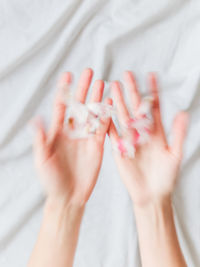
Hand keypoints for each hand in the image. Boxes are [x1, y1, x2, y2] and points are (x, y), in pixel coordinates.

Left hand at [33, 68, 111, 204]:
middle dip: (83, 88)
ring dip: (97, 98)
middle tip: (89, 72)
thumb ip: (41, 139)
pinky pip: (103, 128)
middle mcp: (72, 131)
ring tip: (102, 83)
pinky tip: (111, 104)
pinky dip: (107, 116)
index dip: (64, 91)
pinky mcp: (97, 146)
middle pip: (79, 105)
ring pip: (92, 114)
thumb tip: (36, 119)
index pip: (61, 106)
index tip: (68, 75)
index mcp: (57, 132)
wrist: (68, 196)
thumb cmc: (51, 180)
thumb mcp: (42, 159)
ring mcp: (86, 138)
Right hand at [109, 71, 187, 205]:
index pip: (154, 107)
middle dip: (131, 90)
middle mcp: (142, 132)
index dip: (153, 91)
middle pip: (135, 107)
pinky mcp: (118, 148)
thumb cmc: (166, 176)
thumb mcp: (175, 154)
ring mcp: (129, 139)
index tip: (150, 75)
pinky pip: (111, 133)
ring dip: (118, 101)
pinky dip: (108, 121)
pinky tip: (104, 108)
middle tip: (126, 74)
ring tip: (112, 85)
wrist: (151, 194)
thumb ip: (178, 134)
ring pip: (122, 116)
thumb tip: (183, 113)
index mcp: (157, 132)